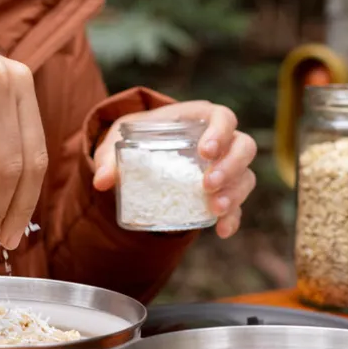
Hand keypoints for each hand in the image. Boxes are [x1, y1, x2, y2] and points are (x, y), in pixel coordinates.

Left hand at [93, 101, 256, 237]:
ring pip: (246, 176)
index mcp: (199, 118)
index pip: (223, 117)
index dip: (220, 133)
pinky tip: (222, 230)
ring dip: (234, 193)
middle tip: (207, 184)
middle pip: (244, 147)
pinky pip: (238, 205)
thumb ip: (109, 158)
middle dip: (230, 167)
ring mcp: (225, 167)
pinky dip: (233, 218)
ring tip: (214, 208)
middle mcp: (220, 141)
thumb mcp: (118, 141)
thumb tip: (101, 181)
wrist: (141, 156)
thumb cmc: (136, 138)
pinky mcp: (223, 192)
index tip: (205, 152)